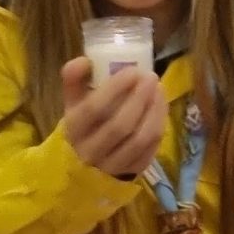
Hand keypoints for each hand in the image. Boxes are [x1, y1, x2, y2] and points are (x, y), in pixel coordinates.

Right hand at [56, 58, 165, 178]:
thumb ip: (74, 79)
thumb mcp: (72, 103)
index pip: (94, 109)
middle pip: (120, 125)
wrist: (83, 167)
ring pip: (139, 139)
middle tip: (151, 77)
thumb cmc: (82, 127)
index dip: (116, 88)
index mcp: (73, 130)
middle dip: (140, 98)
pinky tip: (161, 108)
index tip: (134, 71)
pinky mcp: (131, 173)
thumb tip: (85, 60)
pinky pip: (150, 151)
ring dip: (154, 112)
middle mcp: (90, 152)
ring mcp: (112, 166)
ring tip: (160, 90)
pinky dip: (158, 127)